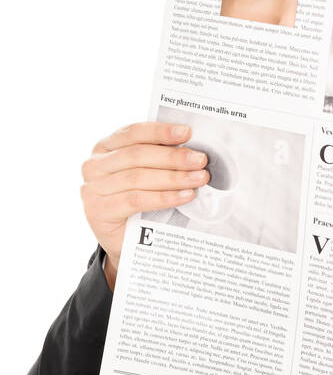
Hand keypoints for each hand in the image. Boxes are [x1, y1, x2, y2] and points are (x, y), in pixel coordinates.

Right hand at [81, 121, 209, 287]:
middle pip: (137, 155)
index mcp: (104, 148)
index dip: (159, 131)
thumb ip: (157, 159)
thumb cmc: (139, 204)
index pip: (132, 133)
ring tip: (198, 178)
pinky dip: (164, 197)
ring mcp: (92, 189)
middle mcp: (93, 166)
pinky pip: (136, 200)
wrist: (125, 243)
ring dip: (173, 177)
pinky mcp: (98, 211)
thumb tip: (191, 148)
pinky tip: (184, 196)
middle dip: (172, 157)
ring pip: (137, 178)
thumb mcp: (146, 176)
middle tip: (200, 160)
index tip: (186, 133)